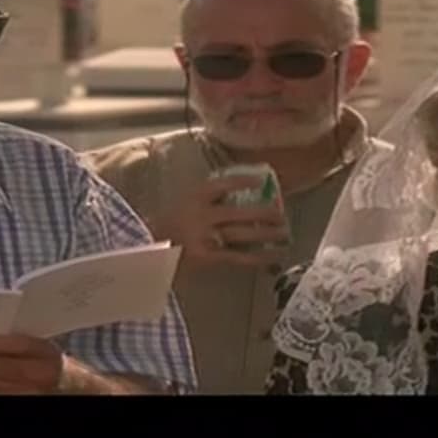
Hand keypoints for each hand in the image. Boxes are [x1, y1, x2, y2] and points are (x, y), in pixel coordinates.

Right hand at [170, 174, 289, 270]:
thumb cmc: (172, 224)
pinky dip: (259, 257)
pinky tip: (274, 257)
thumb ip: (210, 198)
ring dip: (267, 234)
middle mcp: (202, 215)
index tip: (261, 180)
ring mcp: (206, 237)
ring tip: (284, 233)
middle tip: (281, 213)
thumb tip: (244, 195)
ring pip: (243, 235)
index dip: (244, 182)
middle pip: (240, 212)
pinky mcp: (209, 257)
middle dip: (264, 213)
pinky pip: (239, 257)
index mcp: (196, 197)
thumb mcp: (187, 202)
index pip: (223, 184)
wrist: (153, 249)